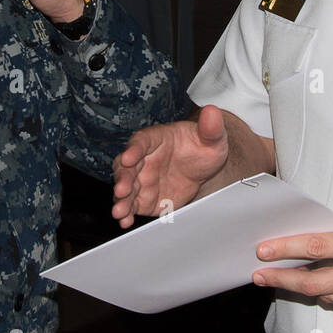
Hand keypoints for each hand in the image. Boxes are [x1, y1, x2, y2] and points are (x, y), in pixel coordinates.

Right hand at [111, 105, 229, 228]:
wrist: (203, 169)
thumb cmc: (203, 147)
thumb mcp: (212, 138)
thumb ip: (211, 127)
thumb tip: (213, 111)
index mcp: (155, 139)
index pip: (141, 141)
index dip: (134, 149)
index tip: (129, 157)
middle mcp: (143, 159)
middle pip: (126, 167)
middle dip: (122, 179)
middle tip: (122, 190)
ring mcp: (142, 180)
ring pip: (125, 188)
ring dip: (120, 200)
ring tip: (119, 212)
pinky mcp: (144, 198)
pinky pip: (132, 206)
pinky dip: (126, 214)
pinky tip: (125, 221)